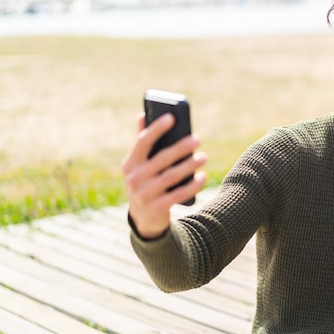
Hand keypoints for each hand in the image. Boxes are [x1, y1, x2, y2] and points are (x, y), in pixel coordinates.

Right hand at [122, 113, 207, 238]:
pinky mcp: (157, 208)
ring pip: (172, 176)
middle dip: (181, 147)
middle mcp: (134, 178)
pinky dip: (192, 185)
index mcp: (130, 164)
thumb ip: (141, 142)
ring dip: (190, 165)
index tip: (172, 118)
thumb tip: (142, 114)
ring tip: (204, 156)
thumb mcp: (138, 166)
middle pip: (162, 159)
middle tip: (197, 138)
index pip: (143, 142)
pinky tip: (203, 177)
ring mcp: (144, 195)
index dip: (156, 129)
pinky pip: (178, 194)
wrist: (143, 219)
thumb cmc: (144, 183)